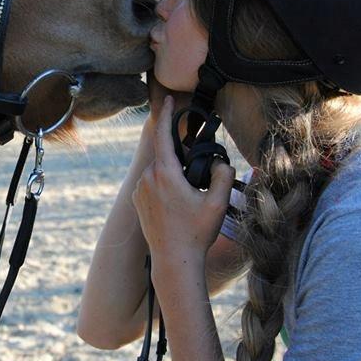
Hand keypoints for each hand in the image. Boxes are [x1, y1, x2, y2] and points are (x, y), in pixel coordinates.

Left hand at [132, 95, 234, 261]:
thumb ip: (224, 174)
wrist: (174, 261)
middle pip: (165, 154)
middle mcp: (147, 178)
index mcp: (164, 173)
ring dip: (173, 172)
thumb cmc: (196, 233)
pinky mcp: (137, 201)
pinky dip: (165, 184)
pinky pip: (152, 183)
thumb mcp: (218, 202)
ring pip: (158, 170)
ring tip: (190, 194)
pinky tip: (178, 203)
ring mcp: (139, 190)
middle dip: (181, 155)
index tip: (168, 99)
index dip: (166, 114)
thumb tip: (221, 162)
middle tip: (198, 170)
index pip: (162, 134)